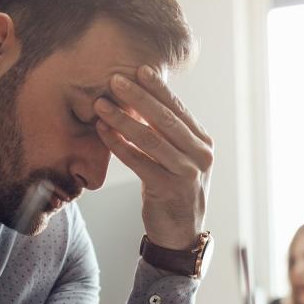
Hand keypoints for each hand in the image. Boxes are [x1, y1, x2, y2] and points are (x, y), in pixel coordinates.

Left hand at [94, 66, 212, 249]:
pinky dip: (119, 145)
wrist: (180, 234)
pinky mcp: (169, 190)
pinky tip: (103, 132)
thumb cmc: (173, 191)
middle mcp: (200, 155)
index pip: (178, 110)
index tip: (140, 69)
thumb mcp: (177, 159)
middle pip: (166, 120)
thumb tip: (142, 102)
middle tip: (115, 79)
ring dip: (123, 120)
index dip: (159, 89)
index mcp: (203, 143)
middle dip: (139, 97)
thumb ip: (167, 135)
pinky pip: (139, 162)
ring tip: (101, 104)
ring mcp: (187, 173)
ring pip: (151, 139)